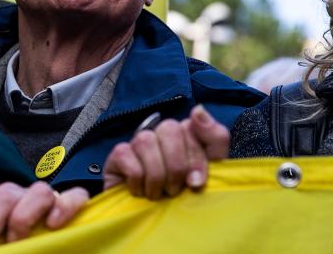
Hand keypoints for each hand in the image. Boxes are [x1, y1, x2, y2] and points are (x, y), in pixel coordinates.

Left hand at [0, 181, 88, 252]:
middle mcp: (18, 194)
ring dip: (23, 219)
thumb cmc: (10, 243)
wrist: (41, 239)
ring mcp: (44, 198)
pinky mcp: (69, 205)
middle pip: (2, 196)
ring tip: (18, 244)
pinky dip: (64, 208)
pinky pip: (72, 196)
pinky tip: (53, 225)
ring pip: (38, 192)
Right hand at [103, 105, 229, 198]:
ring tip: (157, 194)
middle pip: (170, 128)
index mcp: (186, 134)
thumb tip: (198, 109)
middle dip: (176, 166)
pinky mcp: (117, 154)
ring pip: (146, 141)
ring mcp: (137, 141)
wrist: (153, 223)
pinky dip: (136, 179)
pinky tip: (139, 191)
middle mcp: (161, 132)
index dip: (196, 157)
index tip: (196, 183)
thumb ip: (215, 138)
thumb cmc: (183, 198)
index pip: (194, 126)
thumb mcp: (210, 173)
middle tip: (175, 190)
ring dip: (156, 176)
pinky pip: (127, 156)